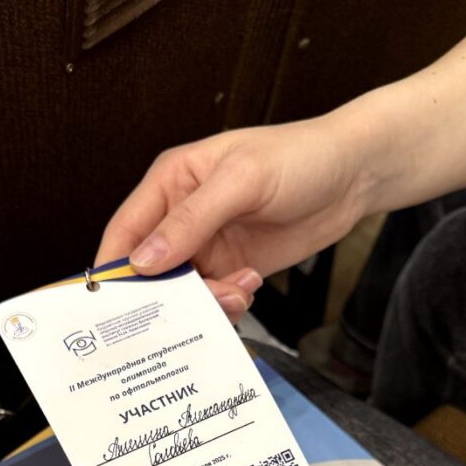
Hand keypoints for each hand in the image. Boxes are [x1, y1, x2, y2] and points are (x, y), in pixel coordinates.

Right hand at [96, 118, 369, 321]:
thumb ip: (189, 221)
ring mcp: (208, 246)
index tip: (111, 305)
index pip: (125, 232)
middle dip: (166, 296)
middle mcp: (182, 218)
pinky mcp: (232, 268)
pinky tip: (250, 286)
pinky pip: (214, 299)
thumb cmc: (299, 157)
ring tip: (237, 290)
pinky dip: (227, 304)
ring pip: (184, 293)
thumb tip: (144, 261)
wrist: (354, 175)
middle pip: (150, 272)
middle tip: (188, 308)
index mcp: (170, 184)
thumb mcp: (240, 181)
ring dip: (205, 302)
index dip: (113, 270)